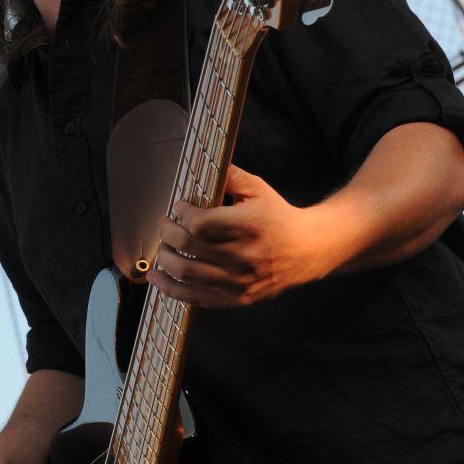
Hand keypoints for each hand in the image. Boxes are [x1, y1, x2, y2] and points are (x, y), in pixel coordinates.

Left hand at [145, 163, 330, 308]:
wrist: (306, 250)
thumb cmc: (277, 217)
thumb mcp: (258, 189)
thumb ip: (228, 175)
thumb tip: (200, 165)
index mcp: (248, 226)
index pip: (199, 223)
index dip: (182, 213)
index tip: (179, 207)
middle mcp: (243, 256)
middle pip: (188, 246)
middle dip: (166, 232)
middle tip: (164, 223)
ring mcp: (239, 281)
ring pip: (186, 273)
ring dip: (164, 258)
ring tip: (162, 246)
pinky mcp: (236, 299)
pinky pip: (194, 297)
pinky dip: (169, 288)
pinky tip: (156, 276)